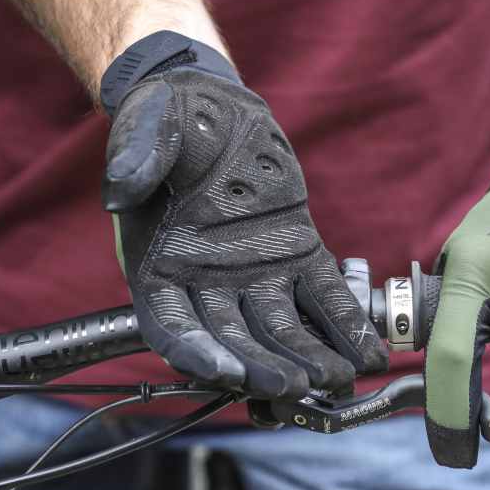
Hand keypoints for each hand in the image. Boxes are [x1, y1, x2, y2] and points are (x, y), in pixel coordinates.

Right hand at [100, 31, 386, 397]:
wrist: (211, 103)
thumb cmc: (168, 119)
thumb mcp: (149, 130)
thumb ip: (136, 160)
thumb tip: (120, 190)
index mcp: (160, 266)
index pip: (174, 327)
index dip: (198, 352)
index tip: (225, 370)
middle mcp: (208, 283)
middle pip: (234, 340)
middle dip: (262, 366)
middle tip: (290, 386)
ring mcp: (256, 273)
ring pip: (282, 328)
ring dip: (308, 356)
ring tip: (336, 379)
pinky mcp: (297, 255)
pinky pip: (323, 297)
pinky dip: (345, 324)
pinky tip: (368, 352)